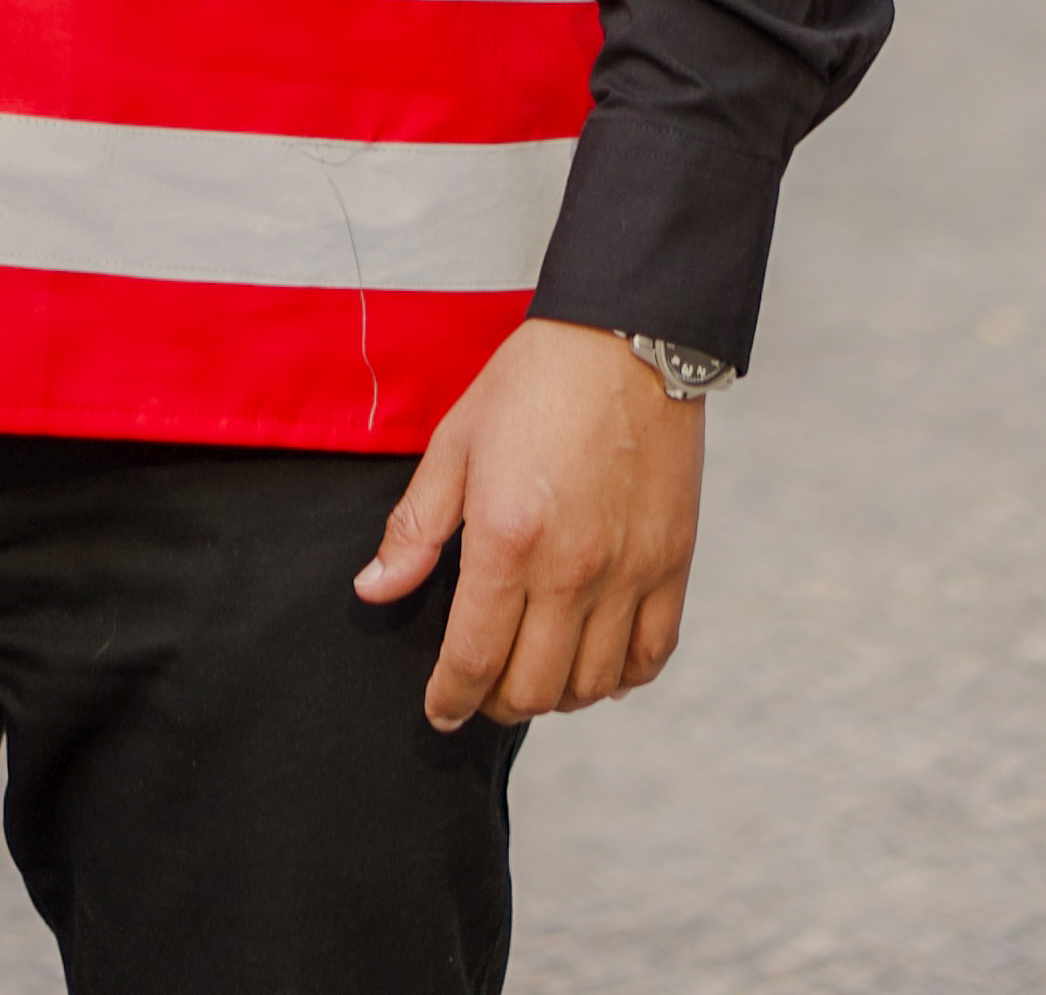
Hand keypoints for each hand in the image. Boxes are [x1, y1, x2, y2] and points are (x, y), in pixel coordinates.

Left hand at [354, 318, 704, 729]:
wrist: (627, 336)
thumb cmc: (533, 383)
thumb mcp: (455, 443)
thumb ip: (415, 528)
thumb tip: (373, 591)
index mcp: (508, 540)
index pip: (473, 659)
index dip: (448, 699)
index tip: (439, 709)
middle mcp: (572, 570)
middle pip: (532, 689)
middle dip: (495, 703)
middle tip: (480, 688)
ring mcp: (630, 572)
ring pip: (593, 685)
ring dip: (556, 695)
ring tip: (534, 671)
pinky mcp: (672, 563)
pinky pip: (651, 655)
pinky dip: (621, 676)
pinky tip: (596, 659)